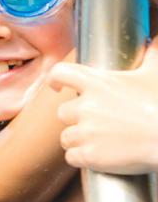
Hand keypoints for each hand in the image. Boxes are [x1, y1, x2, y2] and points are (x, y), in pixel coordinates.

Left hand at [47, 39, 157, 173]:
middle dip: (75, 118)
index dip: (55, 79)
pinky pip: (72, 157)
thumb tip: (154, 43)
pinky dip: (81, 158)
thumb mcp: (155, 74)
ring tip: (98, 141)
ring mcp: (86, 132)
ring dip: (77, 139)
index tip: (56, 86)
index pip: (60, 73)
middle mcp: (86, 107)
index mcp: (97, 83)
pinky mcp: (90, 156)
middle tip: (95, 122)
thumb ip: (150, 56)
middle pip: (63, 112)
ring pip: (66, 137)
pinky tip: (96, 157)